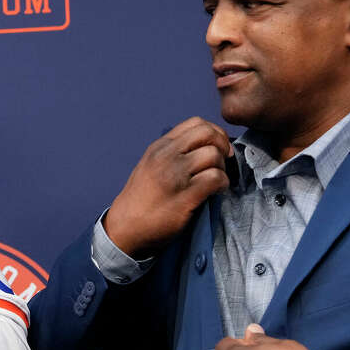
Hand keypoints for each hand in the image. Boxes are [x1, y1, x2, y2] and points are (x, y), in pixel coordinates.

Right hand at [103, 117, 232, 256]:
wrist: (126, 226)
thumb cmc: (141, 199)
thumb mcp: (150, 165)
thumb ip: (172, 153)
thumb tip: (203, 147)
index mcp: (159, 147)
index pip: (196, 123)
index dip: (214, 132)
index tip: (216, 147)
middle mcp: (167, 156)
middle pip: (208, 133)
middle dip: (222, 145)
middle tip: (223, 161)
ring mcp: (175, 176)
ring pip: (213, 155)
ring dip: (222, 167)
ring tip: (216, 180)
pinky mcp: (185, 197)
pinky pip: (215, 178)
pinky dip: (223, 184)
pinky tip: (216, 191)